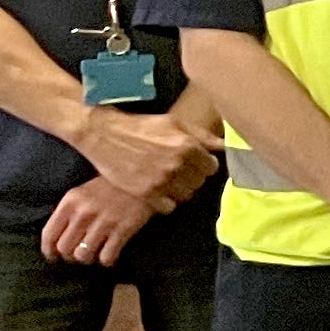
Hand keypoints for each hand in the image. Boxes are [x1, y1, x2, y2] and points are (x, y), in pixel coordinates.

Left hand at [40, 176, 153, 268]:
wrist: (145, 178)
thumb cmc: (112, 185)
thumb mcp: (84, 192)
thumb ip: (70, 211)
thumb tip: (60, 237)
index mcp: (70, 202)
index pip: (49, 234)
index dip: (48, 250)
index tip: (54, 256)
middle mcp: (83, 213)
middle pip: (65, 248)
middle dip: (70, 256)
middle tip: (78, 254)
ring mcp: (103, 222)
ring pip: (83, 256)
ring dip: (88, 259)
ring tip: (94, 254)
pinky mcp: (123, 230)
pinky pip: (107, 257)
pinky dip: (107, 260)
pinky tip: (110, 254)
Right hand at [73, 104, 214, 210]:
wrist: (104, 134)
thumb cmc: (141, 126)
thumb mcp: (175, 123)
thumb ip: (202, 136)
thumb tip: (225, 145)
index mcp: (187, 146)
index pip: (212, 167)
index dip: (204, 165)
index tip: (196, 163)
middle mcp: (177, 165)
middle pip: (200, 182)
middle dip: (193, 176)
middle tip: (180, 170)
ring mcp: (161, 181)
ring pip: (186, 195)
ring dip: (181, 189)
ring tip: (169, 179)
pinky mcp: (146, 194)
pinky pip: (169, 207)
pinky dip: (166, 201)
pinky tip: (159, 189)